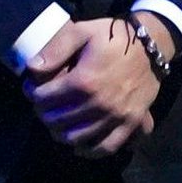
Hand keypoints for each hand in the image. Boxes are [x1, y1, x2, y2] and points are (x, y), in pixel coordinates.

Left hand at [24, 15, 162, 155]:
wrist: (150, 46)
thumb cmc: (113, 37)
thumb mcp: (81, 32)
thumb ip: (55, 50)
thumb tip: (31, 68)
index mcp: (84, 81)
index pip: (45, 99)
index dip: (33, 94)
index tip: (32, 89)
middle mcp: (99, 104)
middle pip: (57, 120)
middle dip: (44, 113)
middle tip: (43, 106)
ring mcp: (116, 117)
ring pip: (77, 137)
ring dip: (60, 132)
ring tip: (56, 122)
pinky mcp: (130, 123)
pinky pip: (106, 147)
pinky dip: (89, 150)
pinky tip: (78, 145)